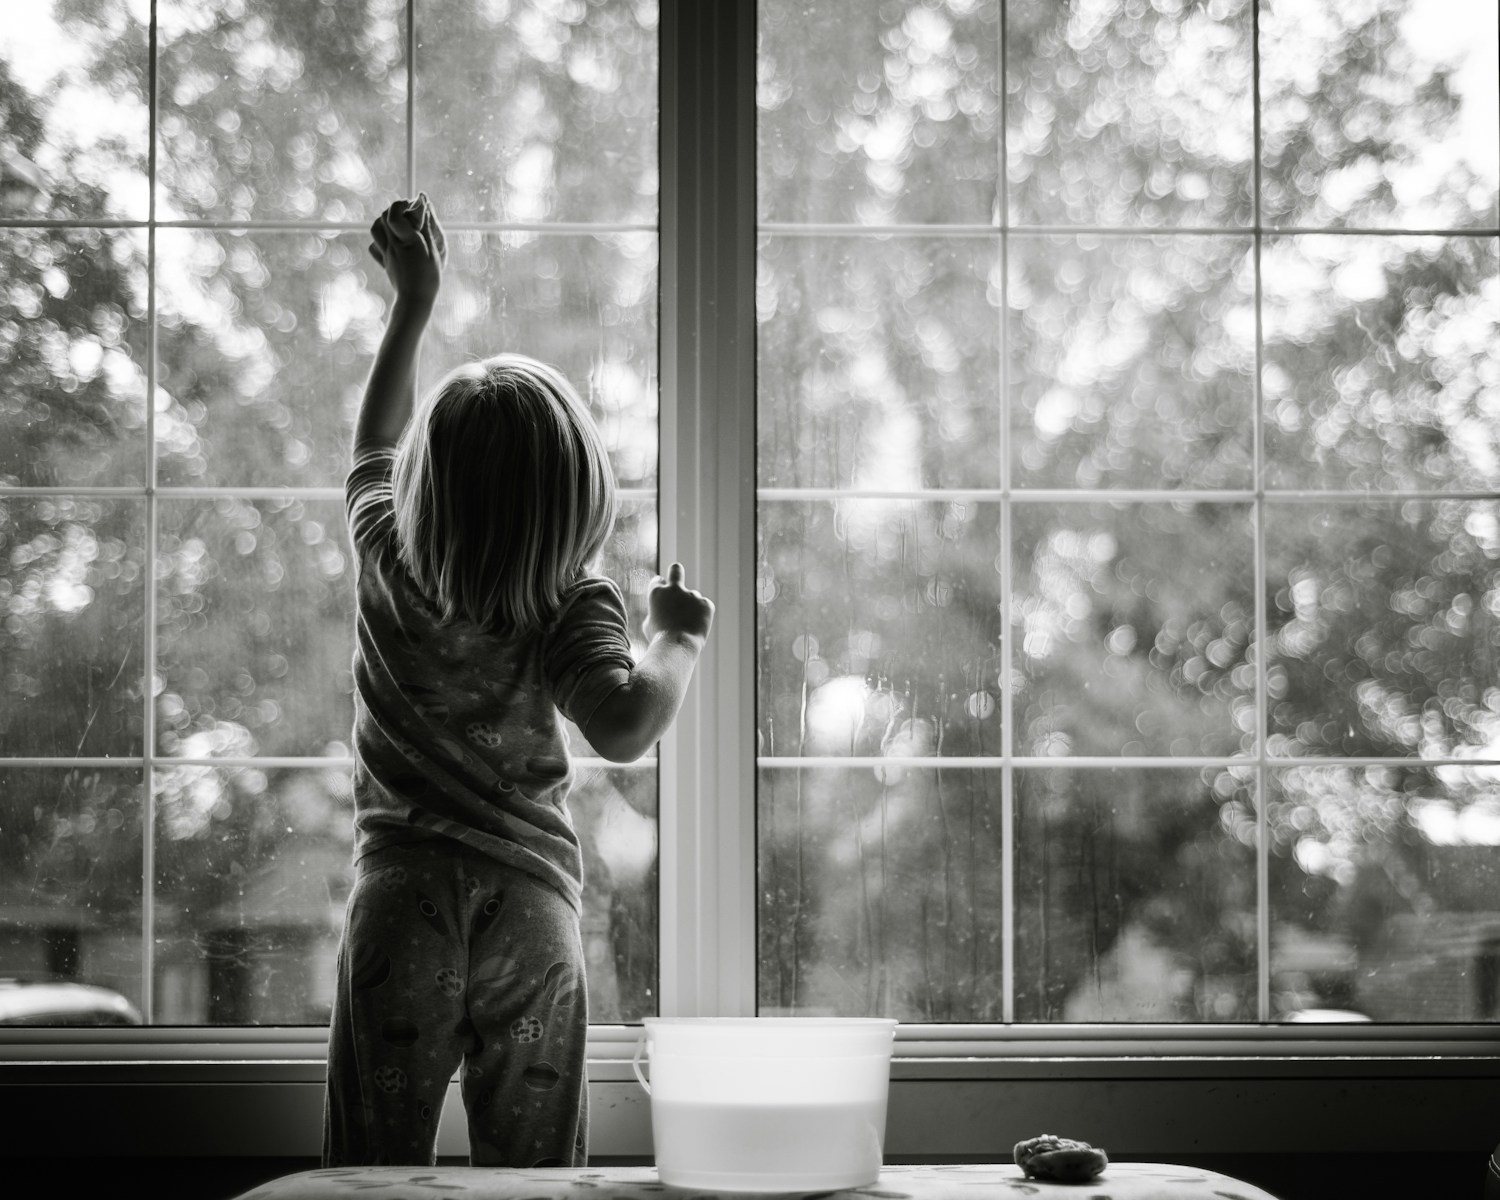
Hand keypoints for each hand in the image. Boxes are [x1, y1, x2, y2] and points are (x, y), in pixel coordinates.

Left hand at [369, 193, 446, 310]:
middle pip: (383, 218)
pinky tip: (390, 242)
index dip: (400, 205)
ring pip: (375, 230)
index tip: (410, 204)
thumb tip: (424, 207)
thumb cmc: (428, 278)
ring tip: (397, 225)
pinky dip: (379, 240)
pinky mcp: (384, 263)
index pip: (393, 214)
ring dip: (384, 222)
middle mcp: (393, 245)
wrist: (414, 301)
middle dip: (393, 210)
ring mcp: (386, 254)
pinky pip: (374, 247)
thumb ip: (427, 228)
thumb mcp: (434, 252)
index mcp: (407, 241)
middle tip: (407, 213)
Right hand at [644, 562, 713, 642]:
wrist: (677, 646)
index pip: (658, 581)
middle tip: (677, 578)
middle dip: (676, 571)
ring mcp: (692, 595)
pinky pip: (704, 607)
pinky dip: (702, 616)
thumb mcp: (648, 624)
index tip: (664, 596)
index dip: (661, 588)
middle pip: (676, 569)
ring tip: (687, 626)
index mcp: (657, 592)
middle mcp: (674, 589)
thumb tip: (659, 611)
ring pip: (692, 598)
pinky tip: (696, 627)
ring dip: (691, 608)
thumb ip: (655, 612)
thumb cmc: (659, 639)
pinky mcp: (706, 603)